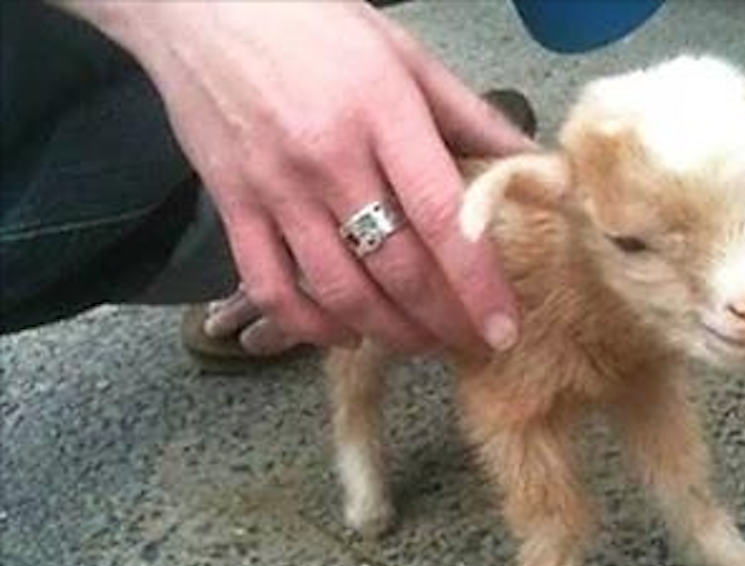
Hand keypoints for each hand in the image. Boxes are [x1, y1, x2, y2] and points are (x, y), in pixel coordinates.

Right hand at [65, 0, 534, 353]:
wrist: (198, 5)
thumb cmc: (313, 22)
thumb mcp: (405, 55)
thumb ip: (471, 117)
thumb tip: (534, 165)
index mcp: (382, 116)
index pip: (442, 217)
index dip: (477, 283)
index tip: (502, 328)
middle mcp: (329, 161)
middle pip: (395, 267)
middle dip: (440, 321)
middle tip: (469, 342)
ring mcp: (276, 189)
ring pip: (337, 289)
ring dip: (386, 331)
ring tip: (420, 342)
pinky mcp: (232, 206)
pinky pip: (269, 287)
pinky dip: (308, 325)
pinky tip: (343, 334)